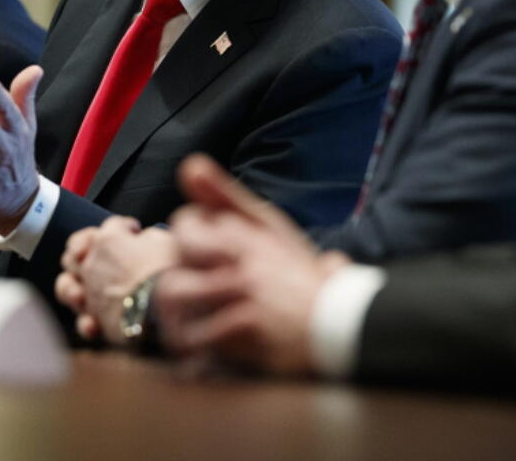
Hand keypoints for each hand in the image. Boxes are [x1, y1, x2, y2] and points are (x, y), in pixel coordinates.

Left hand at [56, 217, 176, 343]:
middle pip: (75, 250)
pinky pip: (81, 320)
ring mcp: (89, 292)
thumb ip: (152, 237)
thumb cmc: (168, 272)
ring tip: (87, 291)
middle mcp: (92, 264)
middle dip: (87, 251)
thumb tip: (147, 239)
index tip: (135, 232)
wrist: (164, 309)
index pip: (113, 225)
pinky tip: (96, 322)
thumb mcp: (168, 242)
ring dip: (74, 287)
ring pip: (65, 285)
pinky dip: (88, 322)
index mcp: (110, 239)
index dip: (126, 227)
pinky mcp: (93, 320)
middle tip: (106, 257)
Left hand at [154, 154, 349, 374]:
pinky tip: (206, 350)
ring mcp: (244, 290)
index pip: (186, 221)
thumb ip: (225, 197)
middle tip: (192, 293)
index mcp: (245, 229)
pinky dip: (195, 347)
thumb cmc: (296, 275)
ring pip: (175, 291)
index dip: (187, 239)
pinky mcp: (245, 328)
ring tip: (192, 322)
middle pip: (178, 249)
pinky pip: (195, 335)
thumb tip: (190, 165)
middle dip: (177, 270)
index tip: (201, 257)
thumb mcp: (267, 227)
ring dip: (177, 308)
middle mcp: (243, 254)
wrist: (340, 322)